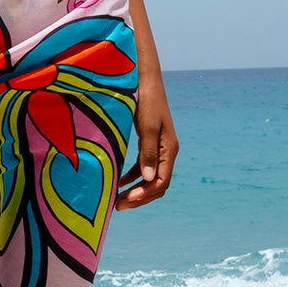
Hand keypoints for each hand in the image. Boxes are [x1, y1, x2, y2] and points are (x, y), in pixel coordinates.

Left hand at [116, 82, 178, 209]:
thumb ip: (147, 152)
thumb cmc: (146, 99)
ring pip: (150, 178)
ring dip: (135, 190)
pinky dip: (132, 178)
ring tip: (117, 200)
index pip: (161, 182)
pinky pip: (143, 168)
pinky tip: (119, 183)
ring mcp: (158, 148)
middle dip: (139, 198)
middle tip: (118, 207)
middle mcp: (166, 151)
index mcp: (169, 149)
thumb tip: (150, 180)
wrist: (144, 79)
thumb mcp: (146, 125)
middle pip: (157, 184)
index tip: (125, 200)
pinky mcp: (149, 143)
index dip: (144, 194)